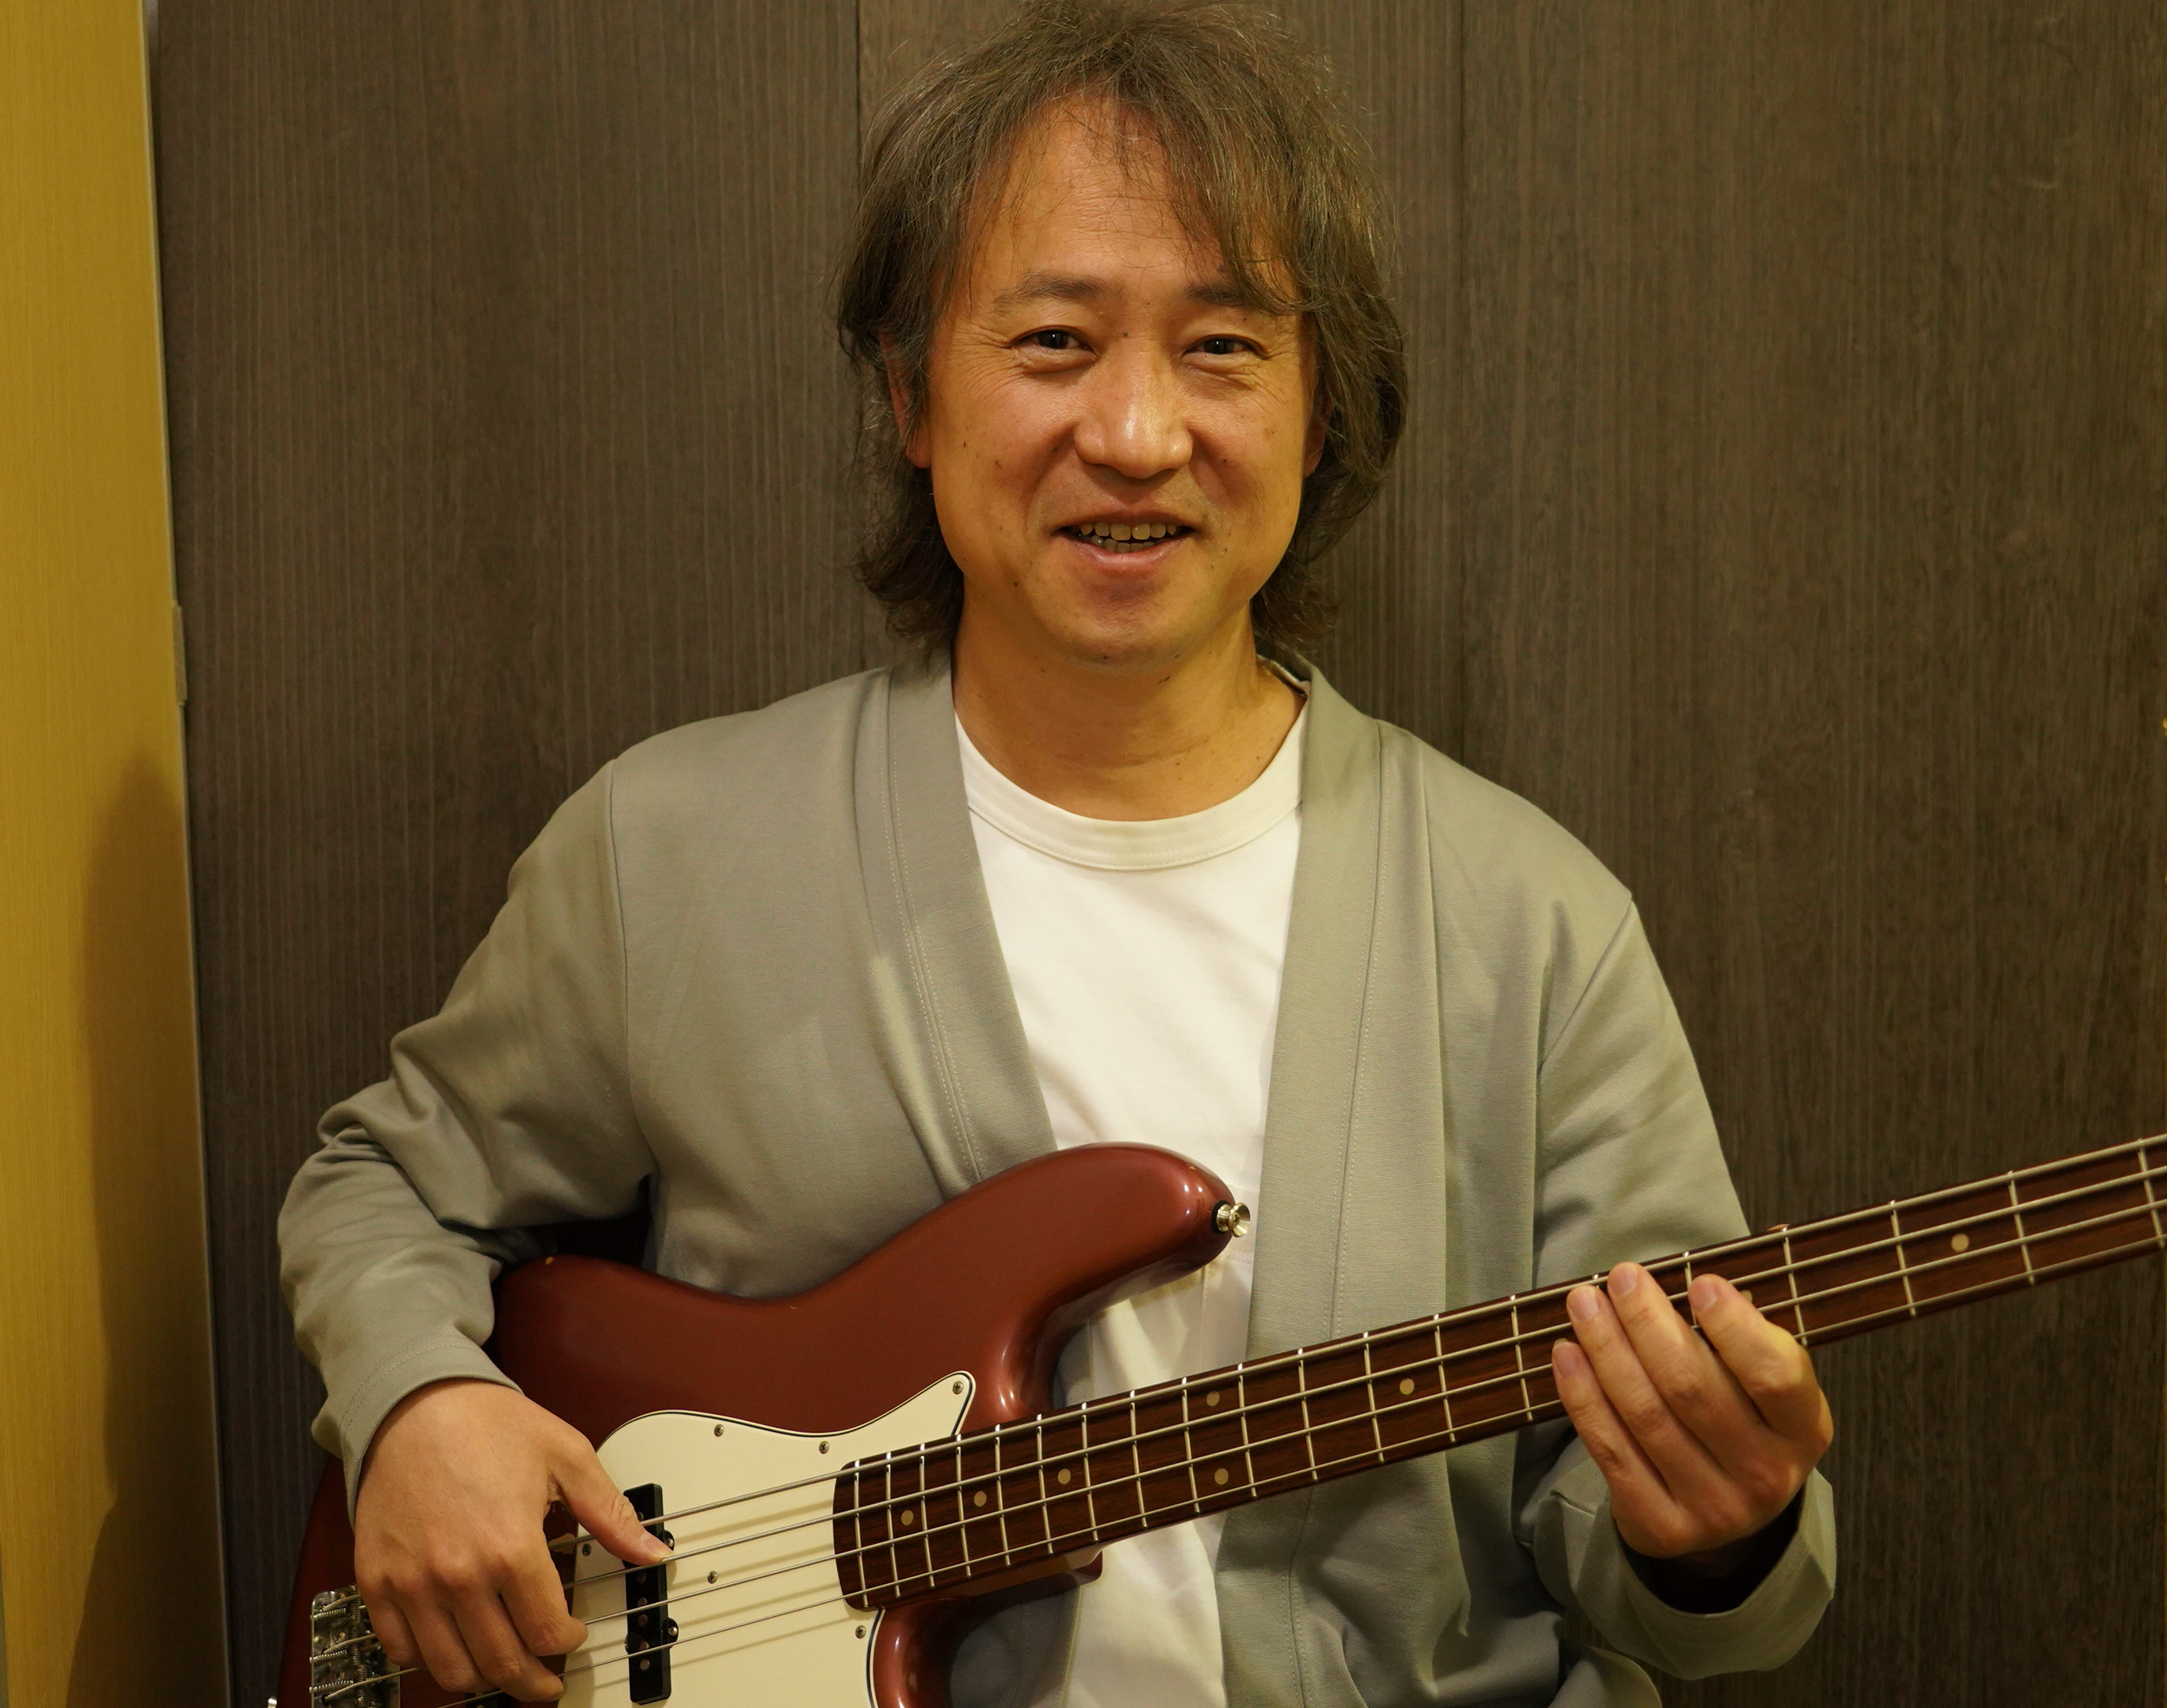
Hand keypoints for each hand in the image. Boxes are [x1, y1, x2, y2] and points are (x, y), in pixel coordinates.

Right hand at [354, 1379, 670, 1702]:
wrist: (415, 1402)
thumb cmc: (486, 1424)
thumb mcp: (567, 1456)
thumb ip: (610, 1513)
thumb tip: (651, 1550)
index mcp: (511, 1548)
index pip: (546, 1633)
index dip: (568, 1643)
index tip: (572, 1635)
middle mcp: (459, 1576)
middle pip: (502, 1663)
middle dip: (533, 1683)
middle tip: (545, 1683)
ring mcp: (413, 1584)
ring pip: (451, 1669)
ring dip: (483, 1680)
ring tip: (503, 1670)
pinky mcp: (377, 1582)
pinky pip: (400, 1649)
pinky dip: (427, 1661)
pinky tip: (451, 1646)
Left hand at [1550, 1263, 1832, 1572]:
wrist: (1725, 1512)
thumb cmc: (1741, 1419)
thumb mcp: (1766, 1386)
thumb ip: (1743, 1340)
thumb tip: (1699, 1283)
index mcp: (1803, 1429)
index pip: (1774, 1375)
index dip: (1736, 1328)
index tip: (1700, 1281)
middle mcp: (1766, 1475)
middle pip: (1693, 1388)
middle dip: (1649, 1323)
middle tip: (1622, 1277)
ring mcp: (1715, 1508)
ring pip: (1646, 1414)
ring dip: (1607, 1350)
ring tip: (1584, 1304)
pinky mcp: (1663, 1527)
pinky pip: (1612, 1451)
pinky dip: (1583, 1397)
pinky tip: (1568, 1355)